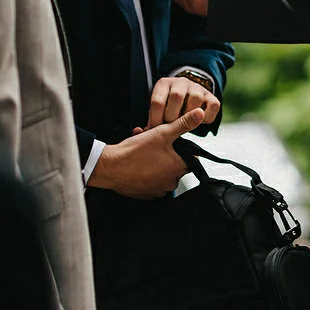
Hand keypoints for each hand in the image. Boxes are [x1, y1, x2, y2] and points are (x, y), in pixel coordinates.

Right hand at [87, 109, 204, 198]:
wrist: (109, 167)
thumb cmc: (135, 152)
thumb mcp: (162, 133)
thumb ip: (183, 124)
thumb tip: (200, 115)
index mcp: (178, 169)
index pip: (190, 158)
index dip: (181, 147)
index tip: (170, 142)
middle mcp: (170, 183)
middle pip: (174, 164)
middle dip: (166, 153)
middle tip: (152, 143)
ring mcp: (157, 191)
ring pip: (161, 172)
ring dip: (155, 162)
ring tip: (143, 150)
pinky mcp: (145, 195)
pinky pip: (150, 181)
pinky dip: (146, 172)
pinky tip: (137, 162)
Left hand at [146, 75, 220, 129]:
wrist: (187, 94)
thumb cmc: (168, 107)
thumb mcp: (158, 109)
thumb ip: (152, 120)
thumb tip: (141, 132)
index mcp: (164, 84)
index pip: (157, 101)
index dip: (155, 119)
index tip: (155, 131)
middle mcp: (181, 82)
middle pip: (177, 97)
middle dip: (172, 117)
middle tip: (171, 128)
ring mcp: (197, 87)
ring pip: (195, 98)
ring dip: (189, 116)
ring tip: (184, 126)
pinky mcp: (211, 95)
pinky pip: (213, 105)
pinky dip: (206, 117)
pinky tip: (198, 122)